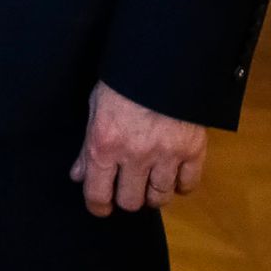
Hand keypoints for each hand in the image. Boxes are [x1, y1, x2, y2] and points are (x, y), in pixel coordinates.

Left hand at [70, 80, 206, 215]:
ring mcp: (166, 156)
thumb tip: (78, 176)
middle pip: (131, 202)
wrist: (160, 63)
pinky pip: (188, 185)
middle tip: (126, 186)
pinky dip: (180, 185)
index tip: (100, 207)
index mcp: (104, 144)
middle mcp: (134, 156)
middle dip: (126, 197)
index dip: (97, 206)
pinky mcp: (192, 152)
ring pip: (160, 198)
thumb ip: (86, 147)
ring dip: (153, 194)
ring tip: (149, 181)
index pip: (98, 194)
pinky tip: (173, 175)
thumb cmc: (120, 82)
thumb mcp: (94, 108)